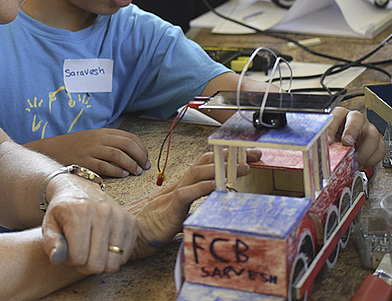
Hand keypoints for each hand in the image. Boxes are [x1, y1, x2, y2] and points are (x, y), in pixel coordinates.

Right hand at [28, 128, 149, 177]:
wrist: (52, 149)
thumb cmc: (76, 147)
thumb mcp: (93, 139)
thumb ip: (110, 142)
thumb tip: (132, 152)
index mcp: (103, 132)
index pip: (129, 136)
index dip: (141, 148)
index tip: (146, 157)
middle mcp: (98, 139)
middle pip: (127, 144)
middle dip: (140, 156)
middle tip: (145, 166)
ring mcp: (91, 149)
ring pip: (118, 154)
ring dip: (131, 164)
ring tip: (136, 172)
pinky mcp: (84, 161)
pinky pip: (104, 166)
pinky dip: (117, 170)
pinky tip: (123, 174)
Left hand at [41, 174, 137, 274]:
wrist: (80, 188)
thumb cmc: (63, 210)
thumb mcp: (49, 224)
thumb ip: (49, 243)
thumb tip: (57, 258)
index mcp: (80, 211)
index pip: (78, 258)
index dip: (70, 259)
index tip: (67, 249)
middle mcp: (104, 212)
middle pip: (97, 264)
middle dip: (85, 265)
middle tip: (79, 251)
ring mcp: (120, 217)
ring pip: (113, 264)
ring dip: (101, 262)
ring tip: (91, 249)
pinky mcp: (131, 222)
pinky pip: (125, 256)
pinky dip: (113, 256)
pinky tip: (103, 245)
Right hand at [127, 148, 261, 258]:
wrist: (137, 236)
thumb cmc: (158, 226)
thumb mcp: (183, 211)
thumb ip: (196, 205)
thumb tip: (217, 204)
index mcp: (184, 185)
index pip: (206, 163)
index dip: (226, 156)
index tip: (248, 155)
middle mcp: (180, 185)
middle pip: (205, 162)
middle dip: (230, 156)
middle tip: (253, 155)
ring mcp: (174, 194)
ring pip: (198, 173)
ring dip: (222, 169)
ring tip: (242, 168)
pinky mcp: (171, 209)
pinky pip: (187, 194)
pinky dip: (204, 188)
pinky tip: (218, 186)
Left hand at [327, 107, 385, 169]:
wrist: (348, 145)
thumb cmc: (336, 139)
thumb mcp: (328, 138)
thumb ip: (324, 142)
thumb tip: (319, 151)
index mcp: (341, 115)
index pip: (336, 115)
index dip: (332, 127)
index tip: (328, 140)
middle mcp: (356, 120)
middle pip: (357, 119)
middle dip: (352, 131)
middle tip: (346, 143)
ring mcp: (369, 130)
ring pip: (372, 136)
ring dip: (363, 152)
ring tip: (354, 162)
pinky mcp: (377, 142)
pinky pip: (380, 150)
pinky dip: (371, 160)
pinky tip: (361, 164)